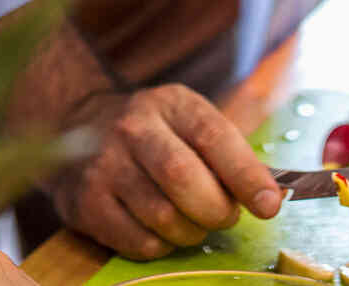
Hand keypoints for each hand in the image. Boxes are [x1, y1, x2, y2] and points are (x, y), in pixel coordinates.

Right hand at [46, 84, 282, 259]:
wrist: (77, 127)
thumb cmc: (153, 133)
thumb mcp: (189, 121)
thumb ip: (230, 153)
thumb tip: (271, 196)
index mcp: (170, 104)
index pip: (213, 136)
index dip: (246, 174)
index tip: (269, 204)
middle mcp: (132, 129)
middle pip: (184, 179)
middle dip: (216, 210)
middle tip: (224, 216)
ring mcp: (105, 166)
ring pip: (163, 218)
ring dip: (190, 232)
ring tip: (190, 220)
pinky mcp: (87, 204)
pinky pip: (140, 243)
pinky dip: (162, 245)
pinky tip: (159, 227)